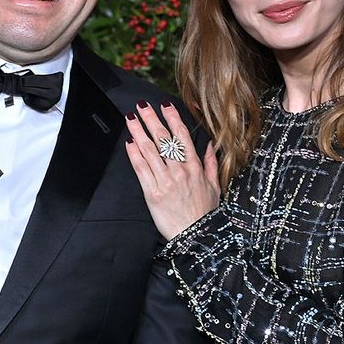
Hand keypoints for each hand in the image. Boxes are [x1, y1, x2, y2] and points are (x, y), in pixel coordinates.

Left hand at [124, 100, 220, 240]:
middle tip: (142, 106)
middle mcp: (180, 171)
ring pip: (150, 151)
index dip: (172, 118)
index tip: (165, 105)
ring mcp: (165, 181)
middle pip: (163, 139)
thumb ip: (211, 164)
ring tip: (131, 119)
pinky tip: (129, 143)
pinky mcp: (152, 194)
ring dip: (139, 132)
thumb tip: (209, 145)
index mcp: (195, 168)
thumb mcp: (215, 187)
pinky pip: (142, 170)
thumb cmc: (205, 214)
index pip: (182, 136)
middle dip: (151, 119)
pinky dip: (134, 155)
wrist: (196, 238)